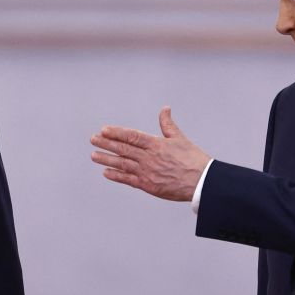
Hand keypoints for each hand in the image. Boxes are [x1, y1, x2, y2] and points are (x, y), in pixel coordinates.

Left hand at [90, 106, 211, 200]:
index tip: (104, 130)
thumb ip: (167, 124)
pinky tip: (106, 172)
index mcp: (156, 144)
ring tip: (94, 155)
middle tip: (93, 139)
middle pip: (123, 149)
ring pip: (122, 164)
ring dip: (107, 159)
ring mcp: (147, 172)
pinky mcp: (148, 185)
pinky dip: (116, 176)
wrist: (202, 182)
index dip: (116, 133)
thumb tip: (165, 109)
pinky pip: (128, 180)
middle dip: (106, 143)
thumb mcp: (180, 138)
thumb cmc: (193, 160)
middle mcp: (149, 158)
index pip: (132, 136)